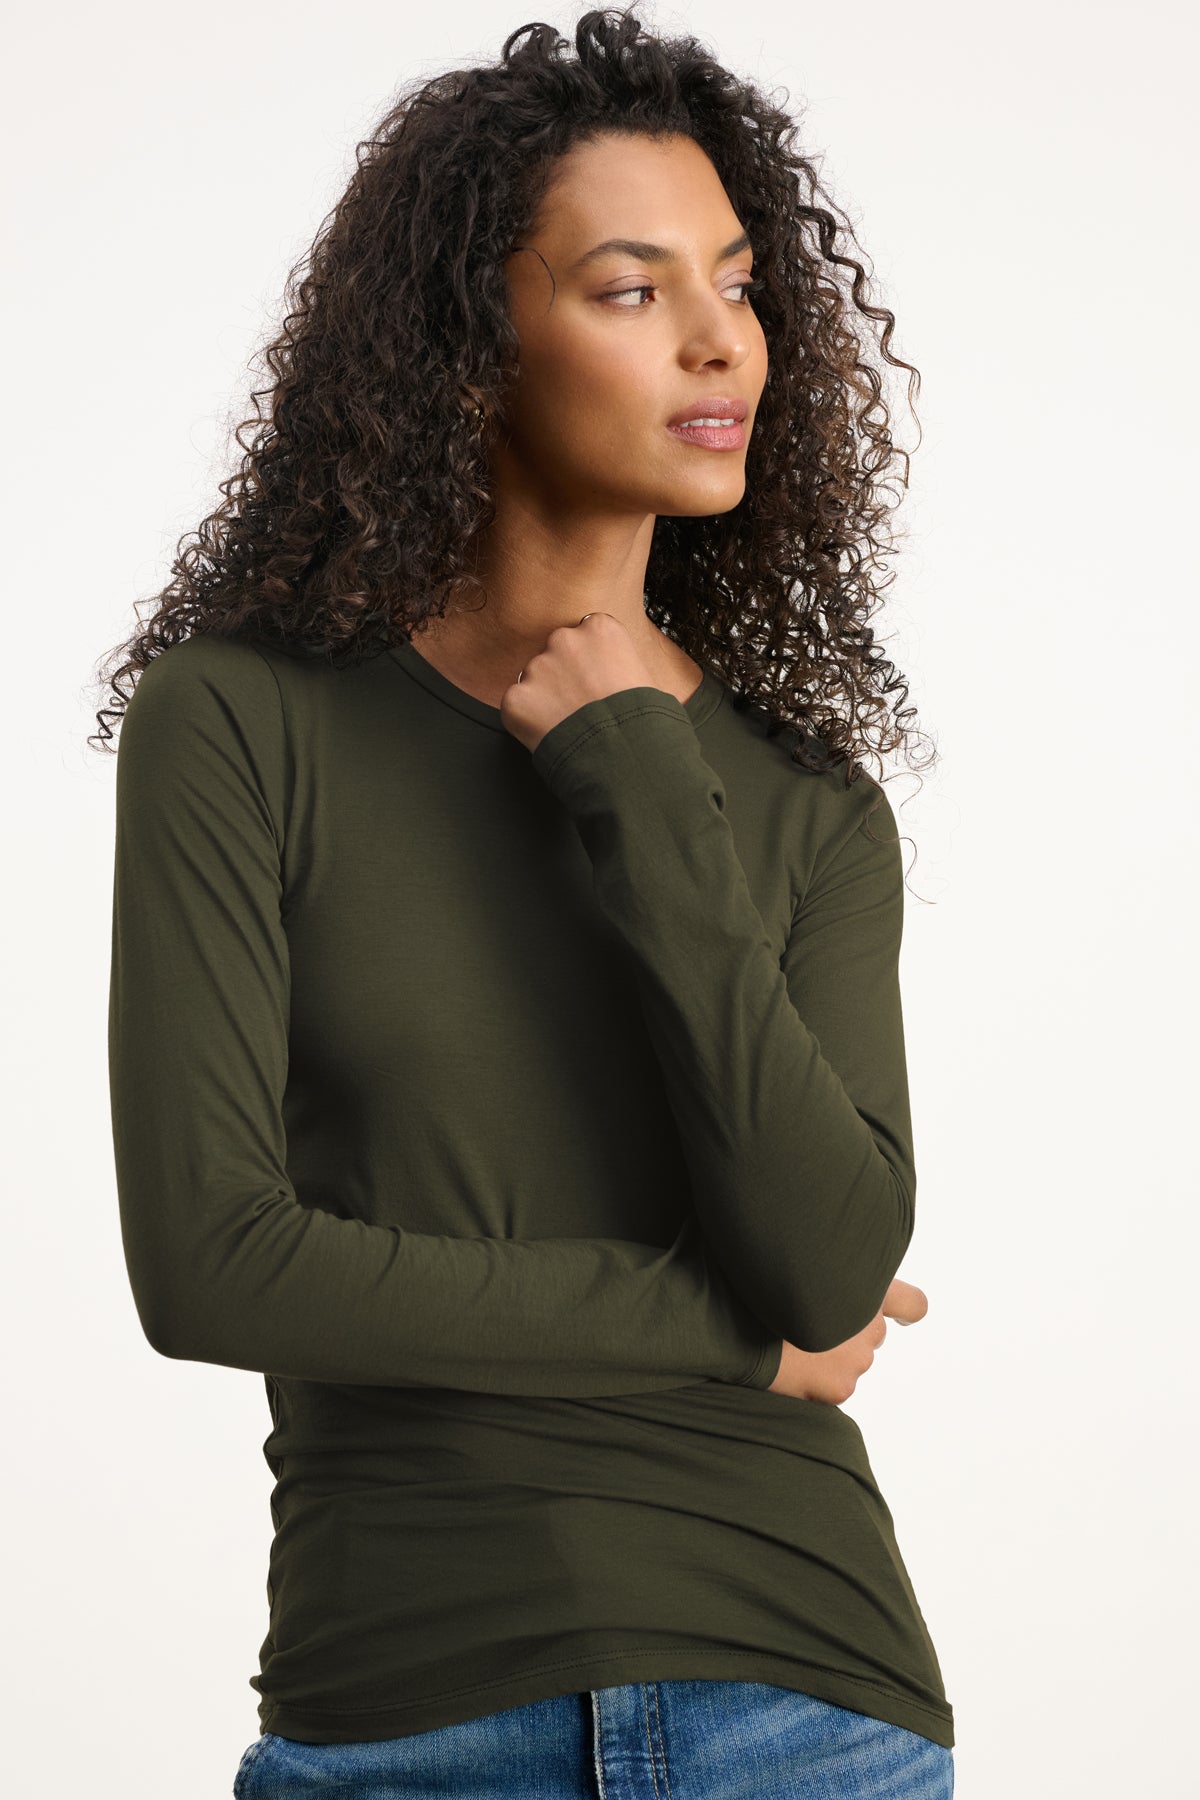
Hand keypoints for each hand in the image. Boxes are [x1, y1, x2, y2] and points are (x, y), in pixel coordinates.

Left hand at [499, 613, 654, 753]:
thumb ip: (619, 664)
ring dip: (545, 698)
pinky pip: (516, 706)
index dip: (591, 662)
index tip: (597, 683)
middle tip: (581, 707)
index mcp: (599, 629)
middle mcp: (564, 639)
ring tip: (569, 725)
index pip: (587, 634)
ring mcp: (537, 667)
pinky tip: (550, 735)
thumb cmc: (644, 721)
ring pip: (534, 679)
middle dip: (564, 675)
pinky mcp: (516, 697)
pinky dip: (527, 722)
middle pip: (557, 652)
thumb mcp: (645, 678)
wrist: (624, 755)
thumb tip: (615, 676)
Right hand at [766, 1278, 928, 1403]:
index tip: (902, 1316)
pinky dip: (811, 1383)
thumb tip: (824, 1292)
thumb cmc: (755, 1289)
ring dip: (827, 1360)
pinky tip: (785, 1368)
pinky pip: (830, 1388)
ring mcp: (857, 1358)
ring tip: (787, 1348)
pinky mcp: (840, 1388)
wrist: (734, 1323)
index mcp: (863, 1286)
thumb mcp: (796, 1270)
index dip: (906, 1310)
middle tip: (805, 1329)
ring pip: (849, 1364)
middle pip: (871, 1334)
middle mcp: (869, 1322)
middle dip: (846, 1335)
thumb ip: (823, 1278)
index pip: (912, 1303)